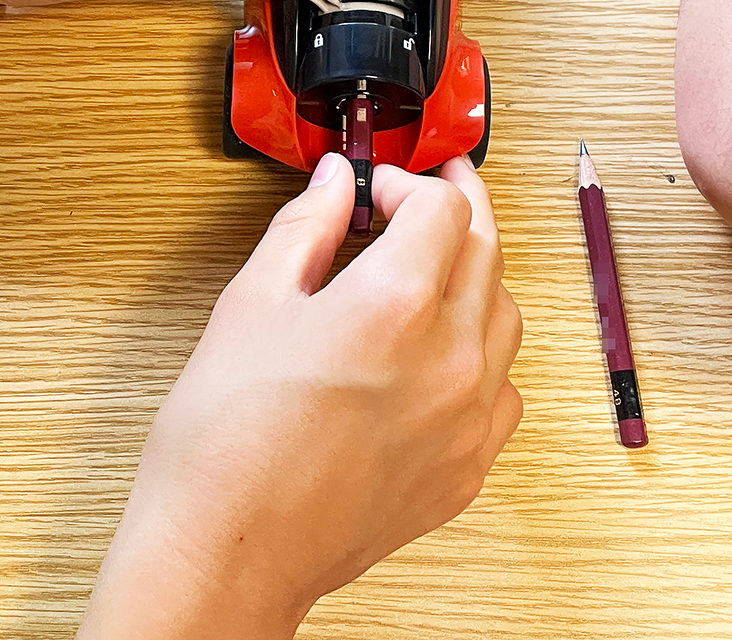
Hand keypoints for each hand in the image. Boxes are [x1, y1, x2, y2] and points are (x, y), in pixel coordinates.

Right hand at [78, 155, 523, 639]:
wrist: (230, 549)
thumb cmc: (225, 439)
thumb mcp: (251, 303)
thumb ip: (306, 227)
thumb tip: (336, 181)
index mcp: (396, 304)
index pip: (443, 208)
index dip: (410, 183)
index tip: (381, 188)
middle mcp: (449, 358)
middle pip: (486, 251)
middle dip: (458, 211)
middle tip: (431, 193)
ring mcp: (467, 419)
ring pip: (505, 318)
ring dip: (477, 278)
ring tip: (435, 269)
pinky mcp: (466, 468)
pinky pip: (503, 391)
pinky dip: (481, 355)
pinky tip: (438, 352)